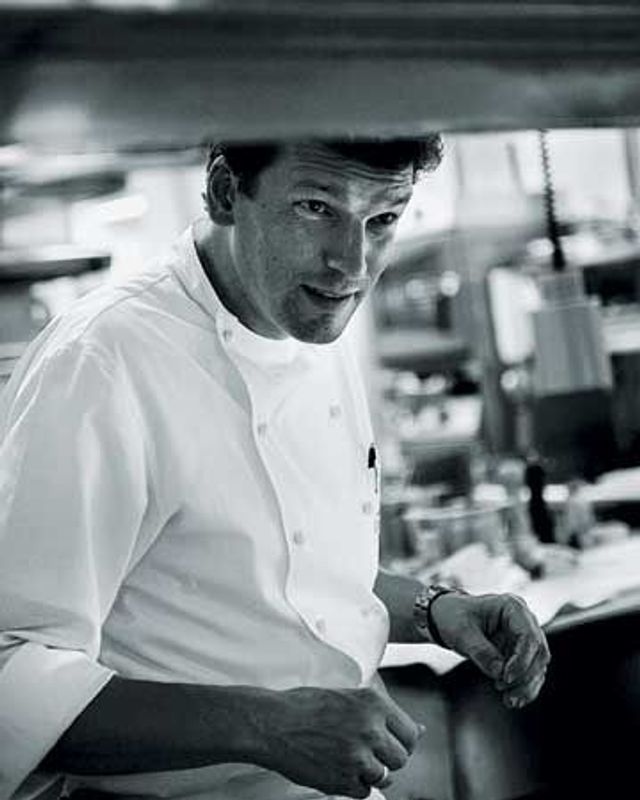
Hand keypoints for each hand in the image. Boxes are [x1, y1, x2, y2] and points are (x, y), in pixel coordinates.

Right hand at [260, 686, 423, 797]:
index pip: (410, 733)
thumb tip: (421, 731)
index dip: (402, 742)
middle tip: (367, 752)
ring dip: (371, 773)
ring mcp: (357, 756)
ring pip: (384, 777)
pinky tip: (339, 769)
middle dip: (387, 759)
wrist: (273, 723)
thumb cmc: (307, 705)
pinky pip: (364, 791)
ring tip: (349, 759)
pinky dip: (355, 785)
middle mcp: (370, 729)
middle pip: (401, 759)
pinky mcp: (342, 780)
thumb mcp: (349, 697)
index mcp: (374, 704)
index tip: (390, 743)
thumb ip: (383, 713)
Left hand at [431, 592, 550, 708]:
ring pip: (537, 666)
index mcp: (512, 607)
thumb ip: (481, 651)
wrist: (445, 617)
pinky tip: (512, 699)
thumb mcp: (462, 632)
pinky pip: (529, 673)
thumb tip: (499, 673)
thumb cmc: (453, 617)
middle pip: (539, 652)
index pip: (529, 636)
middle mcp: (523, 621)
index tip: (505, 677)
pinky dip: (524, 688)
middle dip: (525, 676)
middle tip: (505, 690)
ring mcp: (523, 637)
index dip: (521, 660)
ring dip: (526, 686)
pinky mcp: (519, 652)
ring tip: (509, 699)